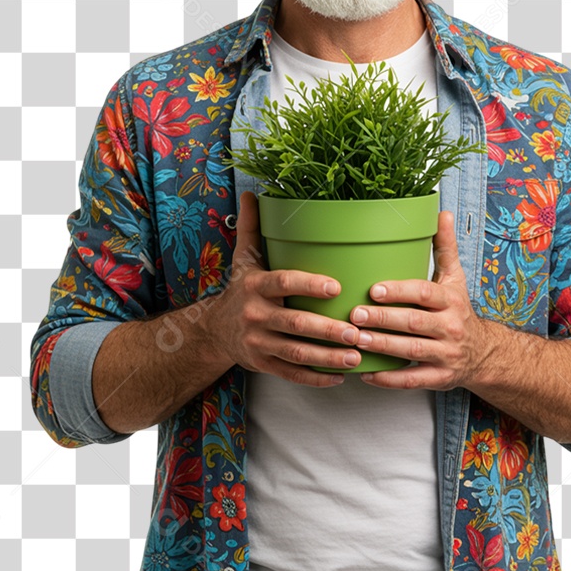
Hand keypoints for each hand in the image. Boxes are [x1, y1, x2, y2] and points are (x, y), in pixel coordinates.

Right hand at [203, 190, 363, 385]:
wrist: (213, 332)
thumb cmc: (240, 289)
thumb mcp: (243, 258)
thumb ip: (251, 227)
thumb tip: (253, 194)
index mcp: (255, 286)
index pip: (284, 282)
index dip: (310, 285)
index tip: (337, 287)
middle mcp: (255, 315)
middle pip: (295, 323)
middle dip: (328, 330)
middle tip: (357, 332)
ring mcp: (258, 343)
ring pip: (296, 352)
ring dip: (328, 357)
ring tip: (356, 357)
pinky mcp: (262, 364)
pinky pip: (291, 374)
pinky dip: (316, 377)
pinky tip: (340, 376)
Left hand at [340, 210, 497, 390]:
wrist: (485, 354)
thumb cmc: (458, 311)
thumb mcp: (455, 278)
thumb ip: (445, 247)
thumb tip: (442, 212)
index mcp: (450, 301)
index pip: (424, 293)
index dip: (399, 291)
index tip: (374, 289)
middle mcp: (450, 327)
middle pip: (414, 323)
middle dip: (382, 320)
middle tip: (354, 315)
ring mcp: (446, 355)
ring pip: (411, 351)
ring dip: (382, 347)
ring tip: (356, 340)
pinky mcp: (439, 378)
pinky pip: (411, 380)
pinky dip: (387, 379)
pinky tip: (364, 373)